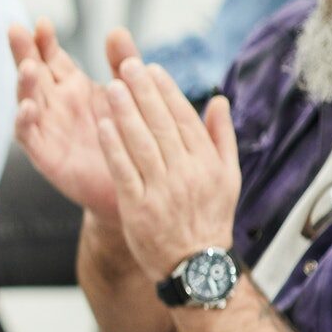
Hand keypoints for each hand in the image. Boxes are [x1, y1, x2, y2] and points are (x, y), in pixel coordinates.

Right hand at [11, 21, 139, 222]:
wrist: (137, 184)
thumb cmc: (130, 137)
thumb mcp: (127, 94)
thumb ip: (122, 63)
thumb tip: (116, 30)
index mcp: (72, 87)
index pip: (51, 57)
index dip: (44, 40)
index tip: (42, 22)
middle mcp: (54, 105)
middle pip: (32, 73)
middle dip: (23, 51)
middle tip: (16, 29)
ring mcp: (47, 128)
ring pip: (26, 101)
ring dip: (24, 84)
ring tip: (28, 67)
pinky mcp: (45, 155)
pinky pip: (29, 136)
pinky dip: (25, 121)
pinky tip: (28, 108)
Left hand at [95, 58, 240, 280]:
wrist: (196, 266)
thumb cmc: (210, 217)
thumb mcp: (228, 177)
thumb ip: (222, 137)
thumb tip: (219, 100)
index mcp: (208, 163)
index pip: (185, 119)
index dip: (167, 92)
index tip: (152, 69)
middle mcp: (187, 173)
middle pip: (162, 125)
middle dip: (143, 92)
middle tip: (126, 65)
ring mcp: (162, 191)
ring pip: (142, 144)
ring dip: (125, 112)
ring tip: (110, 87)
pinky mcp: (139, 207)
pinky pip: (124, 171)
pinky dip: (113, 147)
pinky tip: (102, 125)